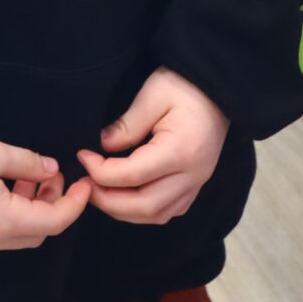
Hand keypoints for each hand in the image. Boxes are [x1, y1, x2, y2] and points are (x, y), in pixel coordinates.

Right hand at [0, 130, 91, 251]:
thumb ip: (28, 163)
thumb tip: (51, 170)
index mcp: (5, 223)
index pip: (55, 221)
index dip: (75, 203)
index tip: (85, 183)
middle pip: (35, 233)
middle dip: (51, 207)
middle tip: (52, 178)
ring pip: (12, 234)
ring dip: (27, 210)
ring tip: (26, 177)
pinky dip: (5, 215)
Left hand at [76, 68, 227, 225]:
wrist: (219, 90)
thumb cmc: (185, 86)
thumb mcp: (152, 95)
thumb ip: (126, 125)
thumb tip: (101, 148)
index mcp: (181, 151)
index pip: (132, 175)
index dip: (101, 172)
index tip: (83, 156)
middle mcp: (193, 175)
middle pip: (144, 205)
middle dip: (107, 200)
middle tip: (84, 184)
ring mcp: (197, 184)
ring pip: (156, 214)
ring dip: (123, 210)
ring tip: (99, 191)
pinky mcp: (196, 186)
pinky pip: (168, 211)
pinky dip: (142, 210)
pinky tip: (123, 196)